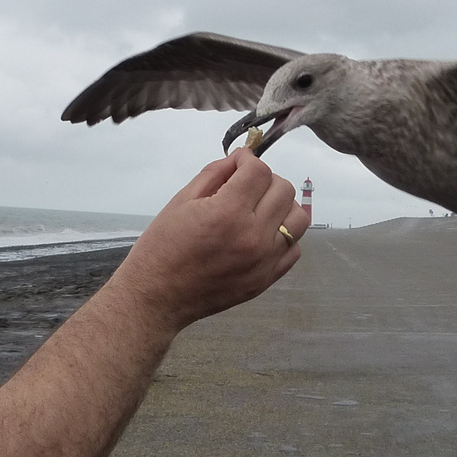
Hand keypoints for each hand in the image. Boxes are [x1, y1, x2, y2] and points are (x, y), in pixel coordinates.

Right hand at [104, 150, 309, 332]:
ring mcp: (264, 260)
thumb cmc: (162, 247)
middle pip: (284, 190)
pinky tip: (262, 234)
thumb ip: (214, 174)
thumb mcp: (181, 201)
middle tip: (245, 186)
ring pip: (298, 218)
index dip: (248, 160)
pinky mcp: (267, 279)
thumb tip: (239, 159)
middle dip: (265, 180)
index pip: (259, 171)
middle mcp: (253, 236)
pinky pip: (294, 248)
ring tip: (259, 209)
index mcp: (227, 213)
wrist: (158, 296)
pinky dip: (284, 235)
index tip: (237, 164)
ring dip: (282, 206)